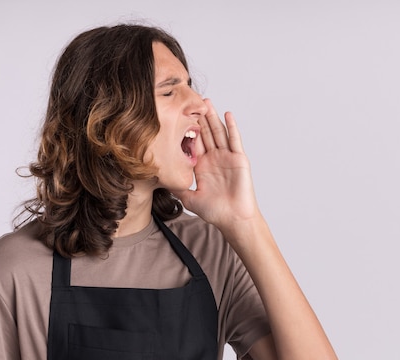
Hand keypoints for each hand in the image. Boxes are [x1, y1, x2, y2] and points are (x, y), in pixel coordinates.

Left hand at [173, 99, 260, 235]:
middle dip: (199, 116)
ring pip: (218, 132)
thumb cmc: (215, 212)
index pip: (193, 142)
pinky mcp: (239, 159)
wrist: (233, 219)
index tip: (178, 114)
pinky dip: (231, 127)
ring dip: (213, 117)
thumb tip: (160, 182)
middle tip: (192, 99)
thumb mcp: (189, 198)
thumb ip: (177, 188)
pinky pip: (234, 140)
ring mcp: (227, 157)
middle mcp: (214, 159)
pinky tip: (227, 114)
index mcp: (202, 166)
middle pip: (205, 133)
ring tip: (207, 102)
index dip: (187, 128)